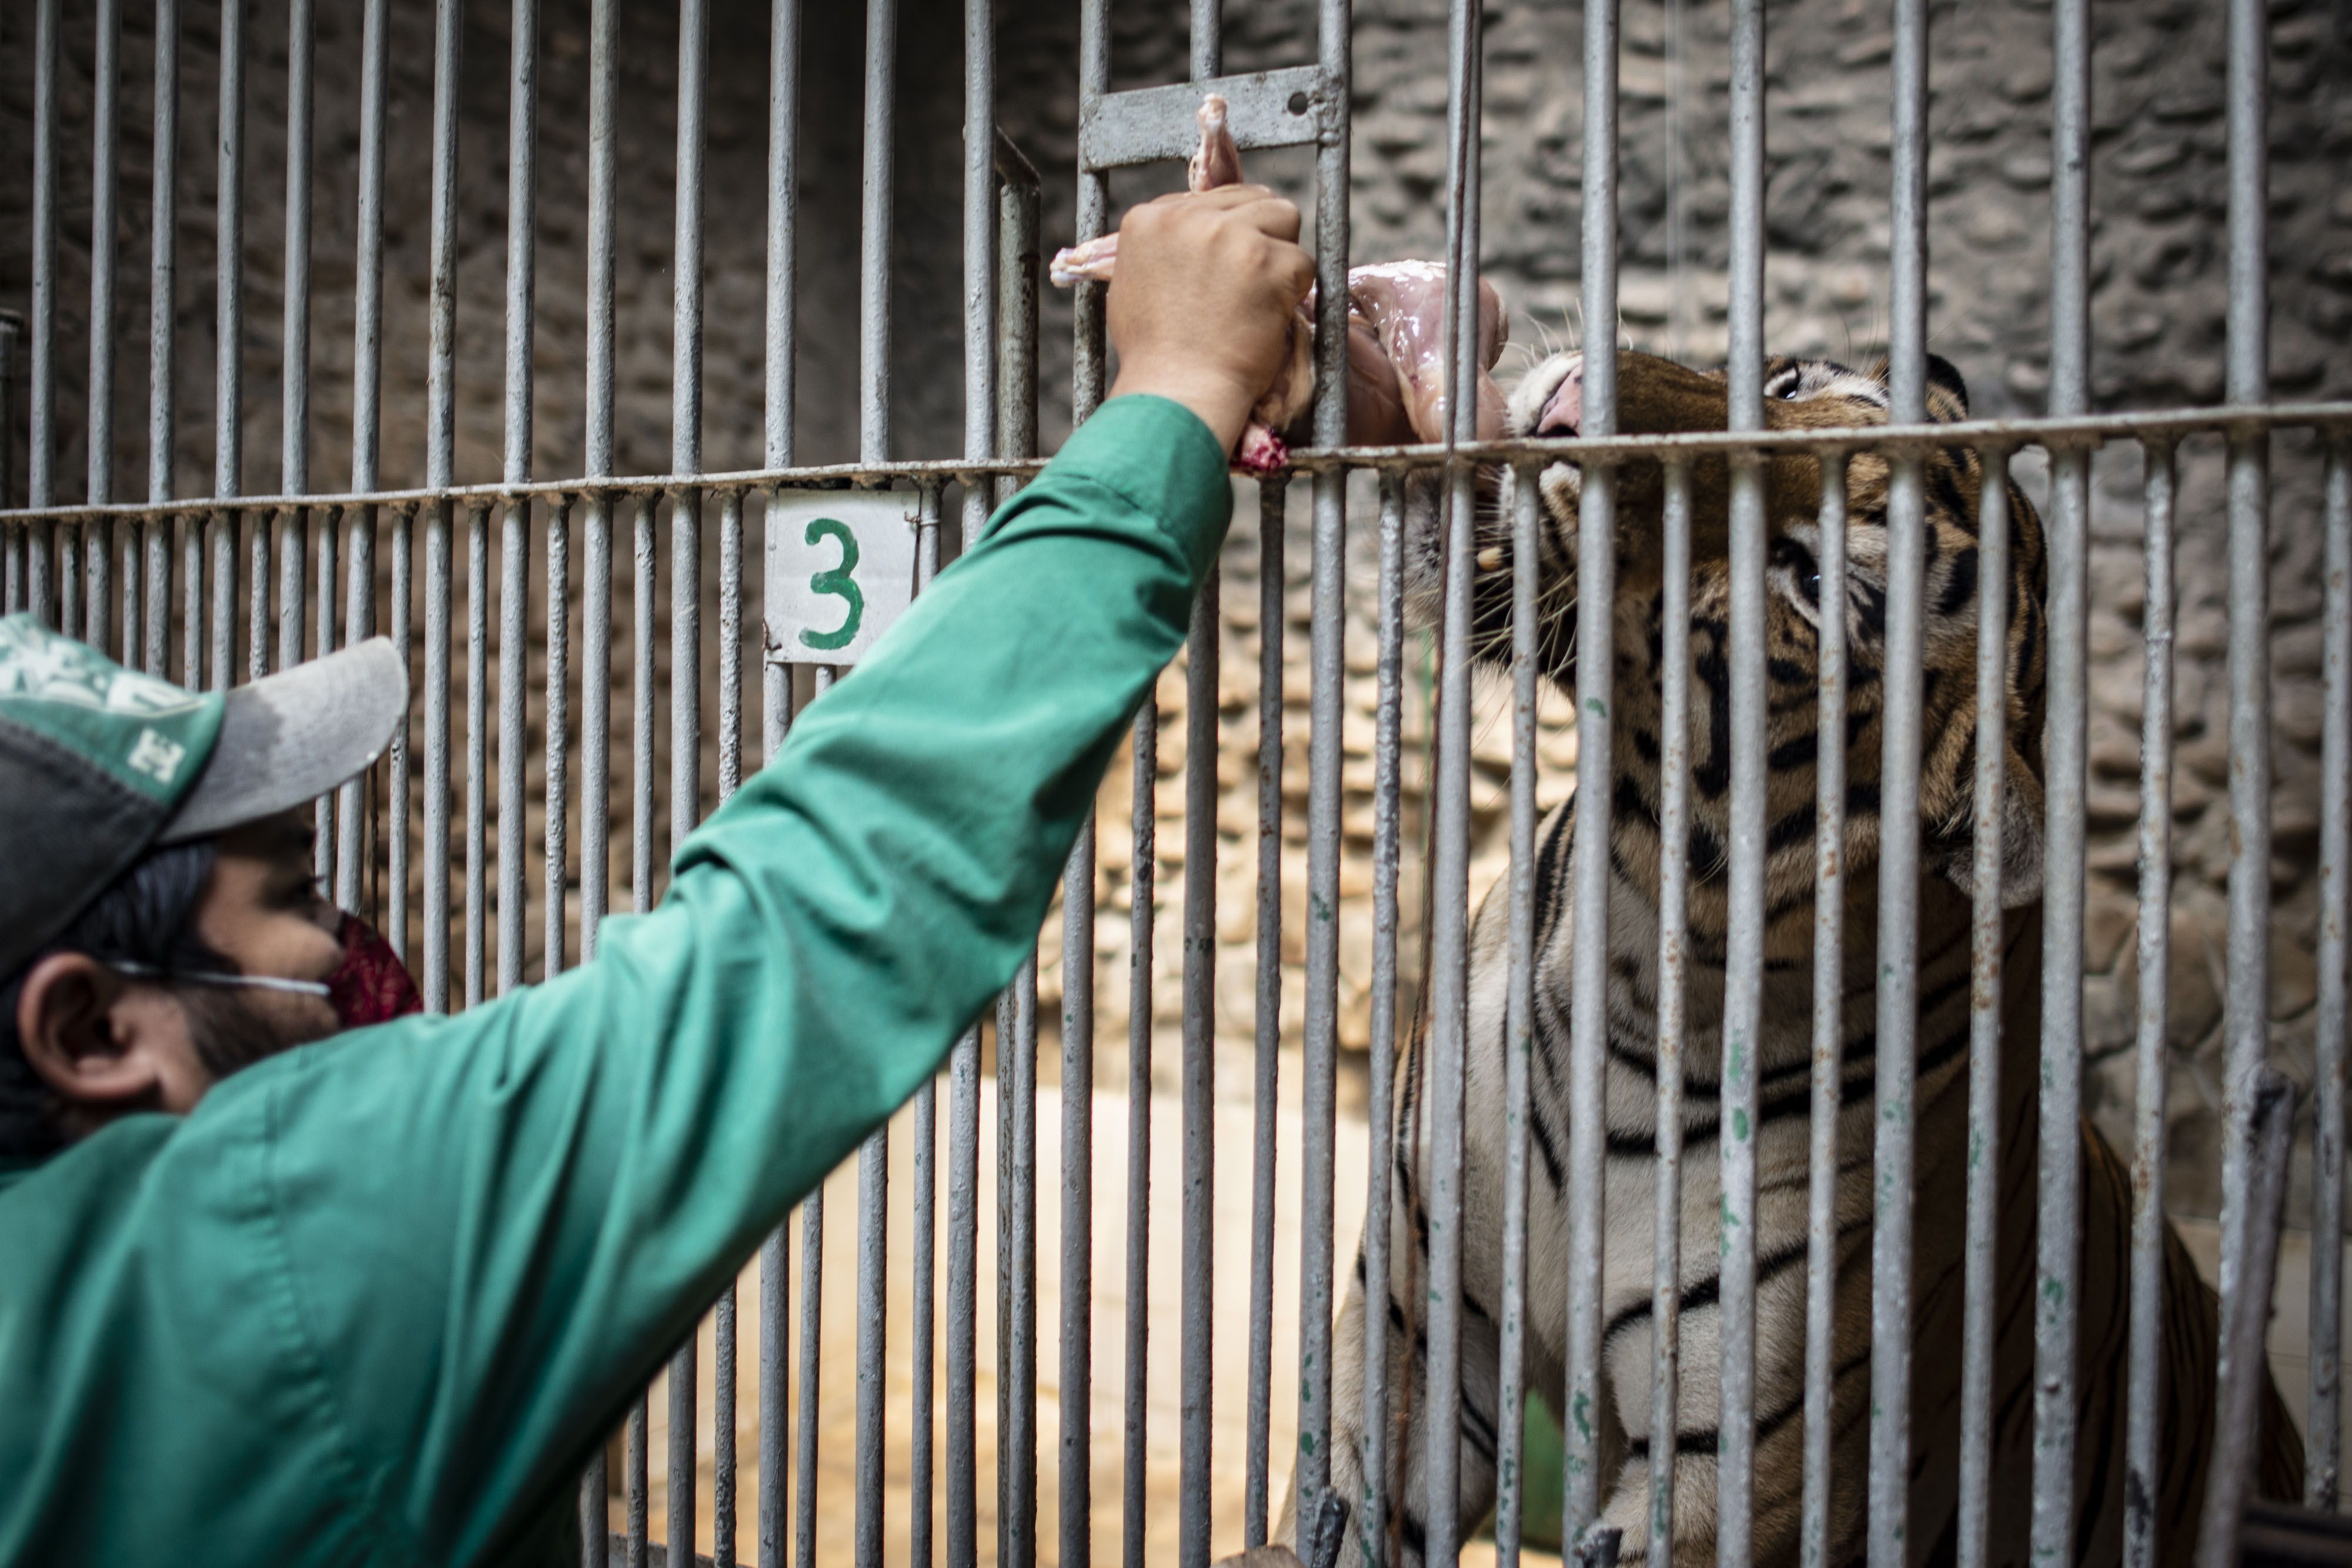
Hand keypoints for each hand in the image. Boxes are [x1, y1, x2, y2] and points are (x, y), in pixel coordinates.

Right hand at [1105, 185, 1313, 453]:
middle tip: (1248, 287)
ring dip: (1280, 257)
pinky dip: (1295, 292)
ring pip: (1283, 218)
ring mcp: (1229, 235)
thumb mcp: (1134, 285)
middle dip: (1258, 236)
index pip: (1209, 200)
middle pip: (1250, 200)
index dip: (1227, 233)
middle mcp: (1186, 217)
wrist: (1178, 393)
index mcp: (1148, 219)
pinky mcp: (1267, 261)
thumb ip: (1163, 247)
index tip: (1224, 271)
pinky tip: (1267, 319)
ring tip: (1257, 301)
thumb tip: (1186, 230)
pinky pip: (1303, 261)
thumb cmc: (1155, 355)